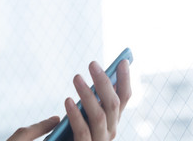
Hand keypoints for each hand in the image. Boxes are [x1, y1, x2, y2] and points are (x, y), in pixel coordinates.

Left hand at [8, 60, 130, 140]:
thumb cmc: (73, 133)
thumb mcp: (86, 114)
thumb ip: (94, 100)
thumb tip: (98, 75)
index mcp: (112, 120)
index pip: (124, 98)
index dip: (125, 80)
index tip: (122, 61)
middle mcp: (110, 131)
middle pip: (113, 104)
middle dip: (104, 82)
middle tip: (92, 63)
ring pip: (99, 116)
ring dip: (87, 95)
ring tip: (76, 77)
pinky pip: (82, 131)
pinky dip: (75, 115)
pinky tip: (67, 100)